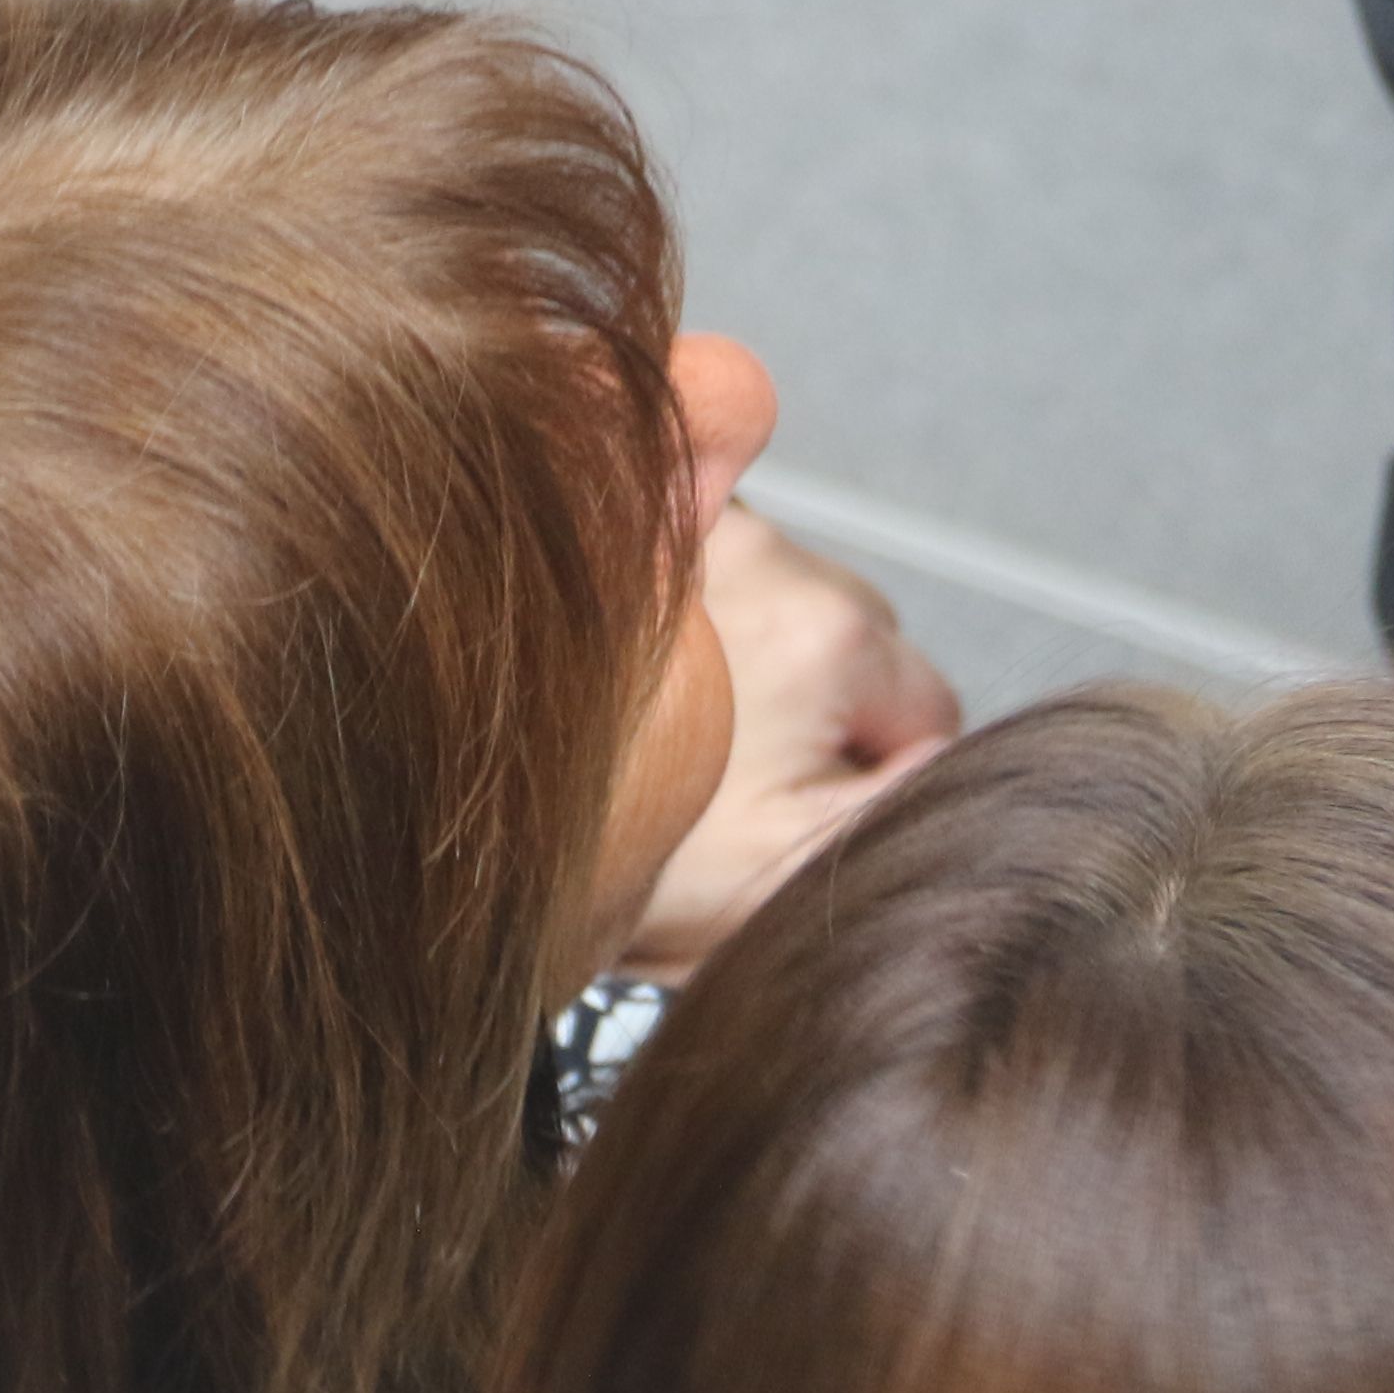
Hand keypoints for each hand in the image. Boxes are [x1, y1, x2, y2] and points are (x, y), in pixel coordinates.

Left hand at [616, 505, 962, 984]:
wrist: (453, 812)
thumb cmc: (619, 850)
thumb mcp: (784, 870)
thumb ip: (901, 805)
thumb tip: (940, 757)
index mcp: (831, 633)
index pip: (925, 710)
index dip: (869, 776)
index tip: (790, 810)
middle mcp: (770, 550)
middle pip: (857, 651)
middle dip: (817, 712)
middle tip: (726, 783)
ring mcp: (699, 527)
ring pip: (788, 611)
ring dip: (756, 665)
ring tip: (674, 736)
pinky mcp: (635, 522)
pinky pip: (714, 575)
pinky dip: (698, 624)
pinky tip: (643, 690)